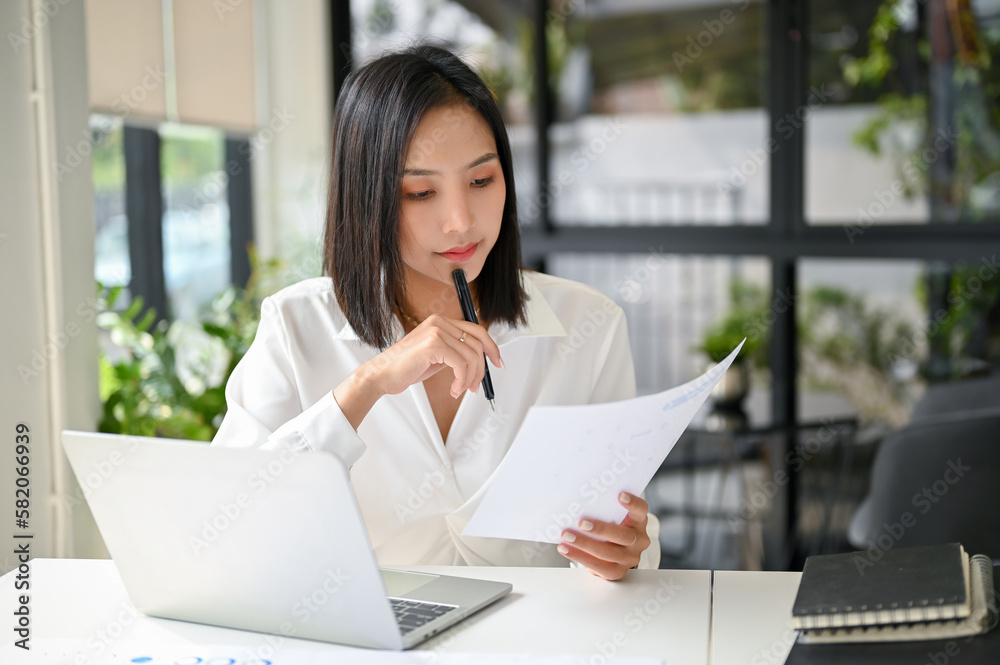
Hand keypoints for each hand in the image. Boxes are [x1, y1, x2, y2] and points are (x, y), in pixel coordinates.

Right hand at [334, 314, 501, 428]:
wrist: (382, 374)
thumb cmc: (406, 367)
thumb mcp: (436, 356)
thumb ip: (454, 351)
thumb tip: (478, 360)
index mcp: (440, 321)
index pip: (477, 329)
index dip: (491, 346)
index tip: (498, 362)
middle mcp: (439, 322)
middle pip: (477, 343)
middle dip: (481, 368)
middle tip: (476, 385)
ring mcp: (436, 332)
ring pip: (471, 356)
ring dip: (470, 378)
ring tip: (460, 390)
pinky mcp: (433, 345)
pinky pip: (460, 364)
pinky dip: (461, 380)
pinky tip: (454, 389)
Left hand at [557, 492, 650, 580]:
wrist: (612, 554)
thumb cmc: (611, 528)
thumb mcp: (613, 517)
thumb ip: (604, 509)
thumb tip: (578, 499)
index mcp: (638, 522)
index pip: (641, 510)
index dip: (633, 503)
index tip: (620, 495)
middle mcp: (638, 540)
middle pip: (623, 535)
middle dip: (601, 529)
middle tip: (582, 523)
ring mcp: (630, 558)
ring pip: (608, 553)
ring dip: (584, 544)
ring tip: (567, 536)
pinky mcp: (617, 572)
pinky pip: (598, 566)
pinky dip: (579, 556)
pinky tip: (566, 548)